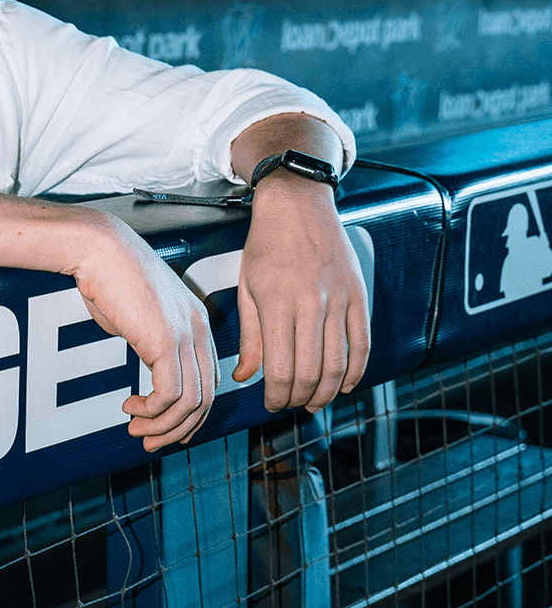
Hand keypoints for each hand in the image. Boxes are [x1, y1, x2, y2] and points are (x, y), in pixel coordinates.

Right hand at [69, 212, 217, 451]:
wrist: (98, 249)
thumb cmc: (111, 277)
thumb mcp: (139, 317)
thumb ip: (151, 345)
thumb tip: (147, 376)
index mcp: (197, 322)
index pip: (208, 381)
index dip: (189, 414)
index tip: (163, 428)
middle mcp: (199, 330)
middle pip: (206, 398)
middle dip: (178, 429)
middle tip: (149, 443)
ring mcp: (186, 335)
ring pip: (190, 403)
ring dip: (162, 426)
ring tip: (136, 429)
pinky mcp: (166, 341)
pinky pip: (170, 395)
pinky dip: (151, 412)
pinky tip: (130, 407)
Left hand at [231, 176, 370, 411]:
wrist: (297, 204)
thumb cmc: (265, 246)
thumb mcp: (246, 288)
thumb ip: (249, 337)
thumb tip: (244, 378)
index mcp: (277, 303)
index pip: (280, 369)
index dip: (276, 396)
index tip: (271, 403)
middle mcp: (311, 304)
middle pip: (311, 373)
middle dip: (299, 398)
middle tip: (291, 404)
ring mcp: (339, 299)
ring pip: (339, 365)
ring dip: (328, 392)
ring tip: (315, 401)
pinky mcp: (359, 295)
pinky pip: (363, 344)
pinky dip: (357, 371)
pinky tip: (346, 384)